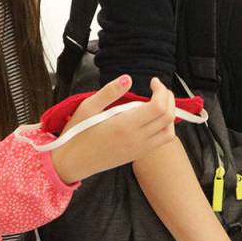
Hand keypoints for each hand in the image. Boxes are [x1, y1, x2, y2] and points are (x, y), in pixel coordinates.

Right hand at [50, 76, 176, 182]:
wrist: (72, 163)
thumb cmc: (77, 133)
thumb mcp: (88, 107)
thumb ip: (110, 92)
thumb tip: (128, 78)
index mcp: (125, 125)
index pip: (159, 107)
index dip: (161, 90)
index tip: (152, 81)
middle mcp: (137, 139)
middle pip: (169, 117)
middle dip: (168, 98)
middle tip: (157, 88)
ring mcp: (139, 149)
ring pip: (169, 131)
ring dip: (169, 114)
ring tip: (157, 102)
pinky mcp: (138, 155)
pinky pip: (161, 141)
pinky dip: (164, 126)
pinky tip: (151, 117)